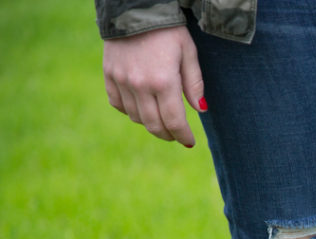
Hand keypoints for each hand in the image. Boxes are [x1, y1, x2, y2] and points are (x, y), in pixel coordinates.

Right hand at [102, 26, 205, 147]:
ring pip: (136, 117)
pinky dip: (130, 111)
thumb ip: (194, 84)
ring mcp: (121, 80)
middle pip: (154, 125)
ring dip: (150, 123)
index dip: (183, 135)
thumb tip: (201, 110)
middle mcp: (140, 85)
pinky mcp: (109, 74)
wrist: (134, 8)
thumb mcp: (188, 53)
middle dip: (168, 135)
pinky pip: (118, 104)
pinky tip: (142, 107)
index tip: (189, 142)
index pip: (174, 121)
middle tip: (176, 135)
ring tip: (162, 119)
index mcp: (163, 81)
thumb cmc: (168, 30)